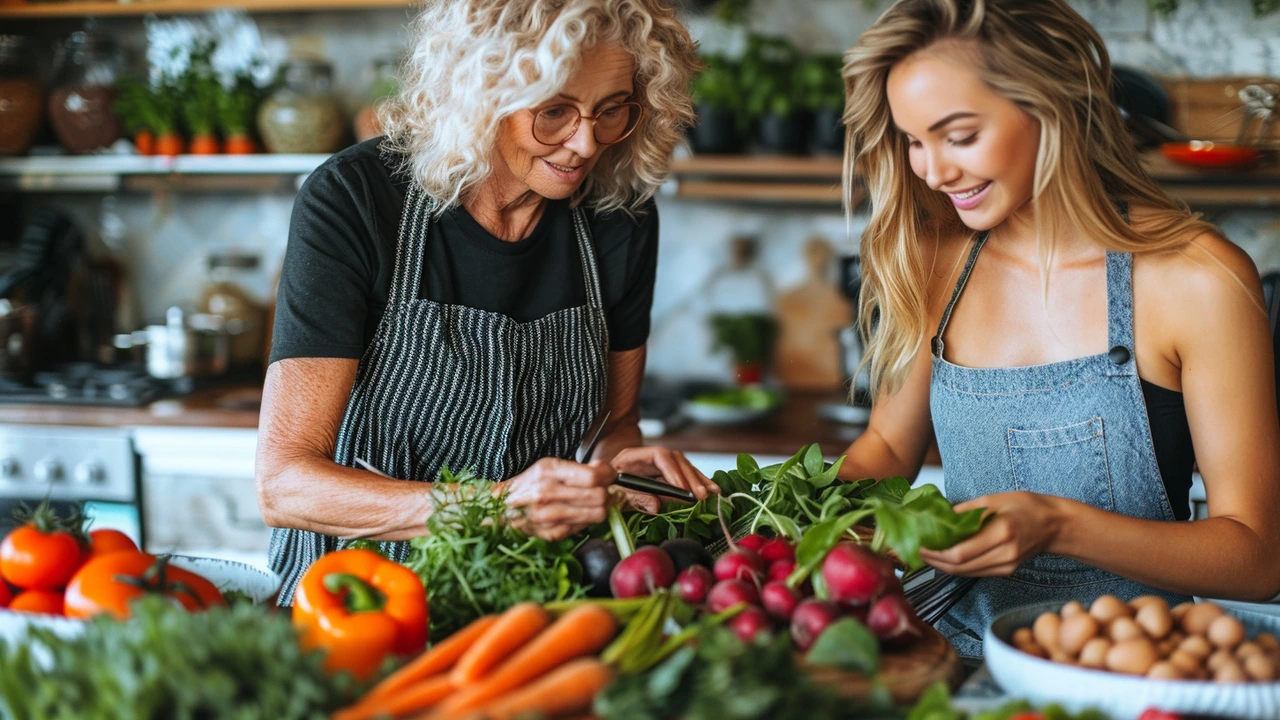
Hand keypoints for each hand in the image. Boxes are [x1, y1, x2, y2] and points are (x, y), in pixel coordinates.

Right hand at [500, 458, 613, 540]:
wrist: (499, 508)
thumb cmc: (529, 484)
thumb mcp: (550, 466)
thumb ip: (580, 469)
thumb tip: (607, 472)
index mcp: (548, 471)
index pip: (593, 477)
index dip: (608, 475)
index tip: (608, 475)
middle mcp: (546, 494)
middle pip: (599, 496)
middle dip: (606, 492)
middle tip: (602, 489)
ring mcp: (548, 517)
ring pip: (597, 514)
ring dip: (600, 507)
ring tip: (592, 501)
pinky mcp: (551, 534)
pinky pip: (585, 527)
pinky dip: (586, 520)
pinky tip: (577, 513)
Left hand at [611, 446, 719, 500]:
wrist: (599, 489)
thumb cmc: (604, 490)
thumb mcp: (615, 495)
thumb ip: (634, 499)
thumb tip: (657, 505)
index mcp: (632, 456)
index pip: (659, 455)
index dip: (673, 471)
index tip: (682, 489)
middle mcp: (648, 456)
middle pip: (676, 460)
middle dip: (690, 478)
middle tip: (701, 495)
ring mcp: (657, 464)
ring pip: (683, 467)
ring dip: (699, 479)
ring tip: (713, 492)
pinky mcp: (664, 474)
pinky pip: (684, 476)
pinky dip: (696, 483)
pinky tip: (710, 490)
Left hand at [918, 491, 1067, 576]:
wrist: (1054, 524)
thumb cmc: (1026, 506)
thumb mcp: (993, 499)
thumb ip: (964, 511)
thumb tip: (937, 517)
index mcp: (1001, 532)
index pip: (960, 553)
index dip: (935, 554)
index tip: (919, 546)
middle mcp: (1005, 553)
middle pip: (960, 567)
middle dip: (935, 562)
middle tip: (918, 552)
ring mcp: (1007, 566)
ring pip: (966, 573)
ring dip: (944, 566)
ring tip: (927, 555)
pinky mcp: (1007, 571)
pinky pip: (976, 572)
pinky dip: (958, 567)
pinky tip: (947, 558)